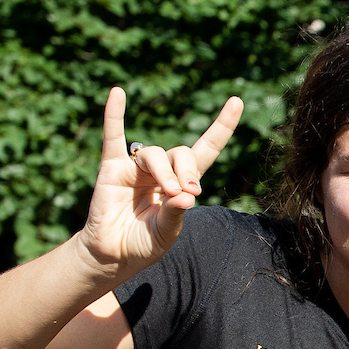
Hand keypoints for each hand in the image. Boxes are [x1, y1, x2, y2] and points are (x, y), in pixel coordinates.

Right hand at [77, 88, 242, 277]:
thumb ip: (175, 213)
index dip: (221, 127)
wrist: (113, 255)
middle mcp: (161, 170)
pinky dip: (114, 115)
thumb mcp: (167, 231)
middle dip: (188, 170)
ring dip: (165, 171)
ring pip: (155, 154)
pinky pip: (113, 137)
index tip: (236, 101)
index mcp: (182, 183)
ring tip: (168, 192)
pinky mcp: (112, 169)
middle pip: (181, 153)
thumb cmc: (144, 243)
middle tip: (187, 191)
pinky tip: (117, 93)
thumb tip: (186, 195)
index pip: (206, 149)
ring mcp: (136, 168)